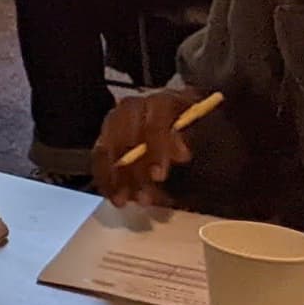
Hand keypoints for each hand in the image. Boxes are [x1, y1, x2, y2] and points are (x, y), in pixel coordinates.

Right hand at [92, 90, 203, 205]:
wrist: (185, 119)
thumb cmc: (197, 127)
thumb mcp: (204, 130)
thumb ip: (191, 140)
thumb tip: (179, 153)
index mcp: (162, 102)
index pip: (153, 126)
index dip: (155, 151)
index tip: (159, 176)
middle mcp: (134, 107)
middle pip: (124, 138)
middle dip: (131, 171)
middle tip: (141, 198)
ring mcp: (116, 120)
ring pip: (106, 148)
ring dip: (113, 177)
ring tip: (122, 201)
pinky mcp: (107, 135)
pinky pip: (99, 156)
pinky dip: (104, 177)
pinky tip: (112, 195)